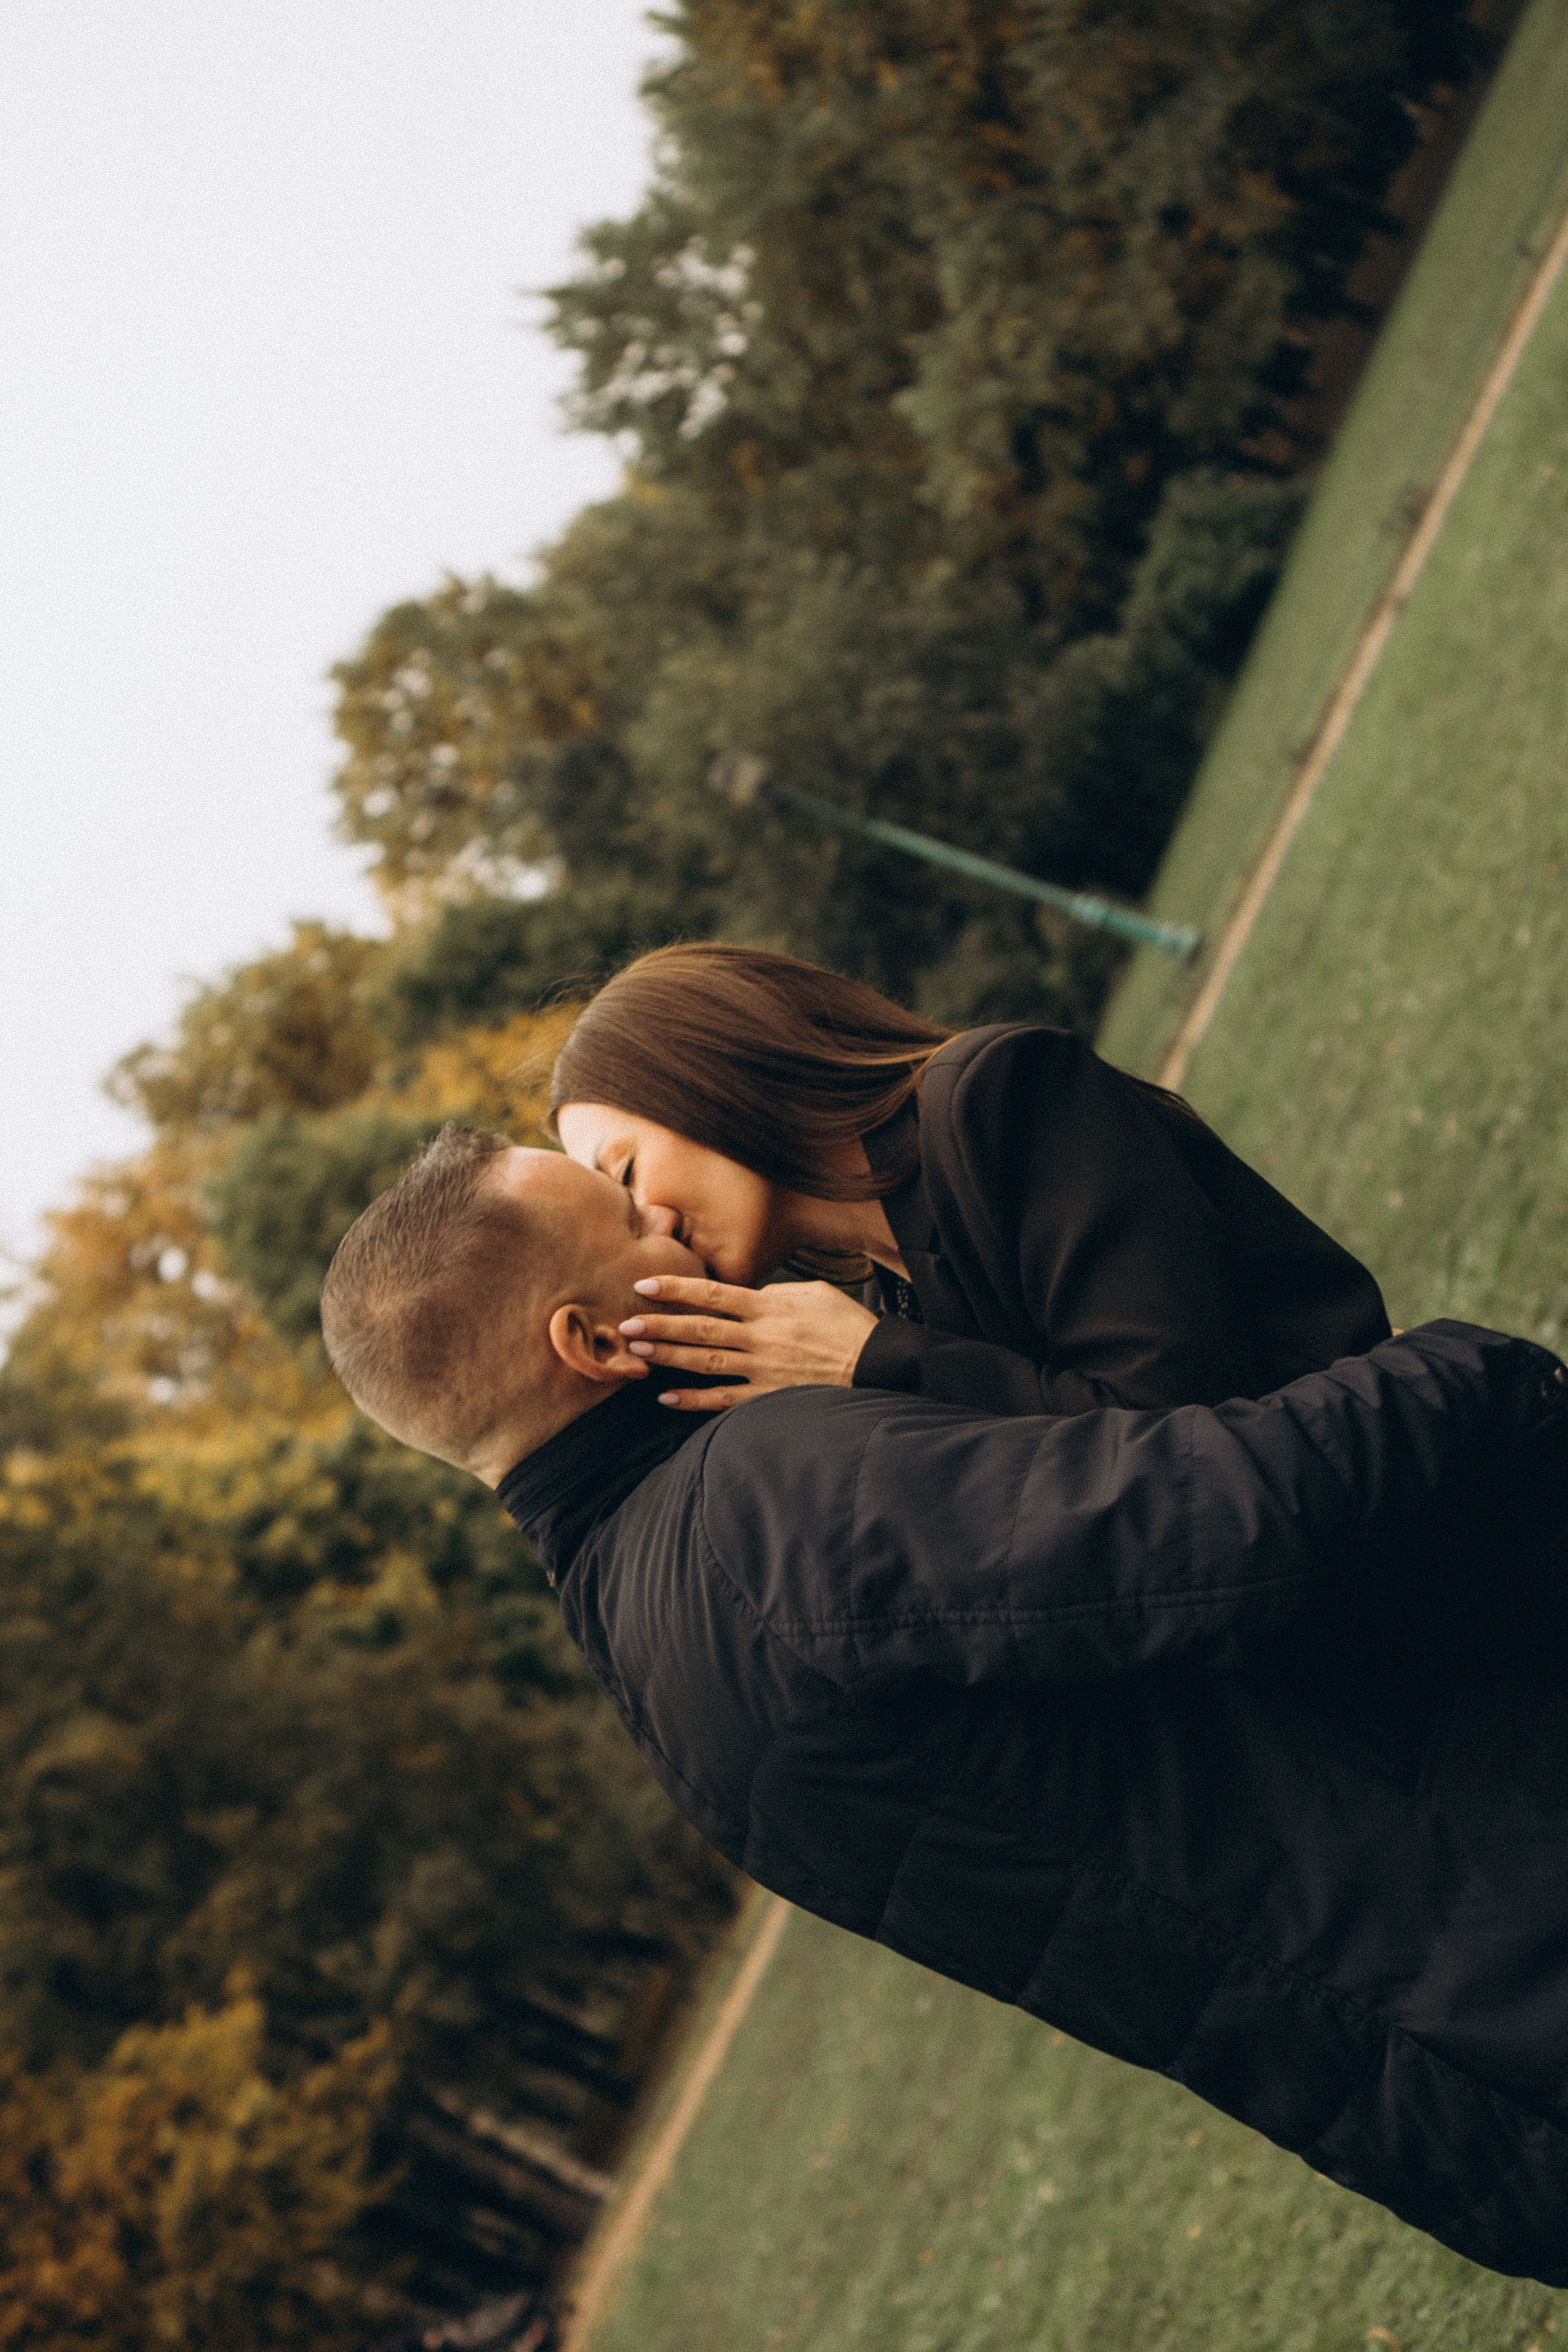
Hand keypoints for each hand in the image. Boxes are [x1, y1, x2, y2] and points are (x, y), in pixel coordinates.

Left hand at [619, 1275, 879, 1412]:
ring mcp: (765, 1369)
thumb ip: (776, 1294)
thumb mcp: (817, 1293)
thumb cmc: (849, 1326)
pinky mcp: (771, 1397)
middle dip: (661, 1326)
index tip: (645, 1285)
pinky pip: (726, 1400)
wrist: (880, 1365)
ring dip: (669, 1358)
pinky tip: (668, 1398)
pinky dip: (695, 1400)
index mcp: (771, 1306)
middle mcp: (762, 1337)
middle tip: (626, 1323)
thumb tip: (747, 1296)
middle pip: (701, 1329)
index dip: (677, 1288)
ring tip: (638, 1354)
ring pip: (706, 1362)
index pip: (714, 1294)